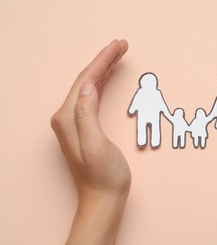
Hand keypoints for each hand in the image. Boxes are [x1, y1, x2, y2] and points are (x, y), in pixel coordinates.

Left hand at [51, 40, 129, 244]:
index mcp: (68, 118)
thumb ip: (87, 113)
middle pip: (86, 80)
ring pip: (88, 87)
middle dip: (104, 60)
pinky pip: (91, 98)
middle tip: (122, 45)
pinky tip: (107, 78)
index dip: (103, 60)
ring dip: (103, 69)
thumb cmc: (103, 176)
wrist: (103, 199)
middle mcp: (67, 117)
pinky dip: (101, 84)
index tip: (120, 45)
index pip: (86, 80)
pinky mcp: (83, 127)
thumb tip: (88, 84)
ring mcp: (73, 122)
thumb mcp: (96, 145)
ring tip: (118, 55)